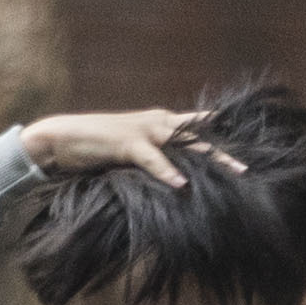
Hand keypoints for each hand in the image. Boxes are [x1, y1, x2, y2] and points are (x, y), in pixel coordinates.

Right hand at [19, 109, 243, 186]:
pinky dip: (167, 171)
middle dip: (222, 153)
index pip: (195, 128)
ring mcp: (143, 130)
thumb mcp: (130, 154)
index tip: (241, 154)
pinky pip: (152, 158)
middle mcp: (156, 121)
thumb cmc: (95, 149)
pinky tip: (181, 184)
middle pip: (198, 135)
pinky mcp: (126, 142)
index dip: (218, 139)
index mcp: (158, 122)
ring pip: (184, 142)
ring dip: (209, 158)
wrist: (60, 138)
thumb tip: (171, 180)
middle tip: (245, 170)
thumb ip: (151, 160)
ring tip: (232, 173)